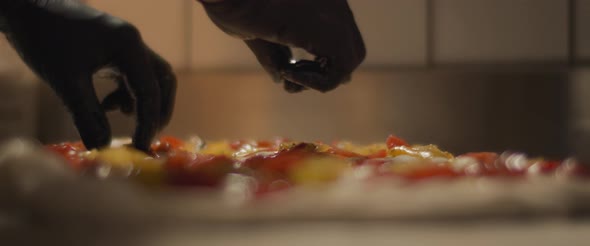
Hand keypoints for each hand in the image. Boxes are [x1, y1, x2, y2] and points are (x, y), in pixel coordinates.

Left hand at [1, 0, 176, 151]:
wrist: (24, 8)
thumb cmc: (43, 40)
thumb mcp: (66, 83)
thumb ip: (88, 116)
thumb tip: (102, 146)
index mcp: (129, 45)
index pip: (150, 90)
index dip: (148, 122)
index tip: (141, 147)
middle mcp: (134, 42)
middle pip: (162, 80)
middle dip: (157, 109)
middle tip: (147, 134)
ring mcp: (125, 43)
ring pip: (149, 76)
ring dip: (142, 101)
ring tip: (123, 117)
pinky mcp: (113, 47)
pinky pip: (132, 73)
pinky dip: (126, 92)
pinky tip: (105, 104)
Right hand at [199, 0, 365, 92]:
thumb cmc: (232, 4)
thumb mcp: (260, 33)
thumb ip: (276, 55)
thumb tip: (280, 79)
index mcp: (322, 2)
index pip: (342, 38)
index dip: (322, 62)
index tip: (291, 69)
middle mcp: (335, 7)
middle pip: (353, 52)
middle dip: (325, 72)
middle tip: (290, 74)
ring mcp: (336, 17)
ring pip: (349, 62)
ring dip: (317, 80)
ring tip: (287, 75)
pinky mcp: (330, 32)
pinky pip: (340, 71)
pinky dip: (314, 82)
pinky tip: (288, 73)